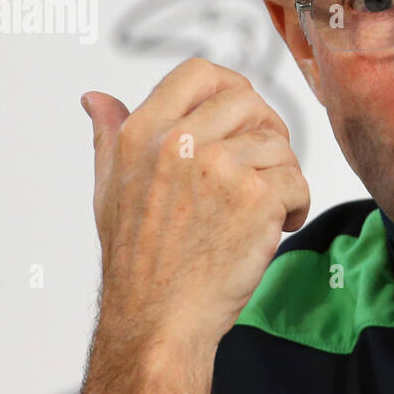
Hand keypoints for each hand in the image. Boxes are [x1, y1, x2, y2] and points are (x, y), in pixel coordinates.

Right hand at [75, 57, 309, 393]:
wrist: (158, 320)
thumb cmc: (137, 261)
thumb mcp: (109, 189)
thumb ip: (109, 136)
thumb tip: (96, 98)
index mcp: (143, 134)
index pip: (200, 73)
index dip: (230, 89)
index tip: (241, 119)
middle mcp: (180, 144)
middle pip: (248, 101)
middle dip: (265, 130)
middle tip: (263, 167)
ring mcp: (220, 169)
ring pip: (279, 145)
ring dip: (281, 175)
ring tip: (263, 210)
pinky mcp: (256, 199)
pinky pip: (297, 182)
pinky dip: (297, 207)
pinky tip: (277, 229)